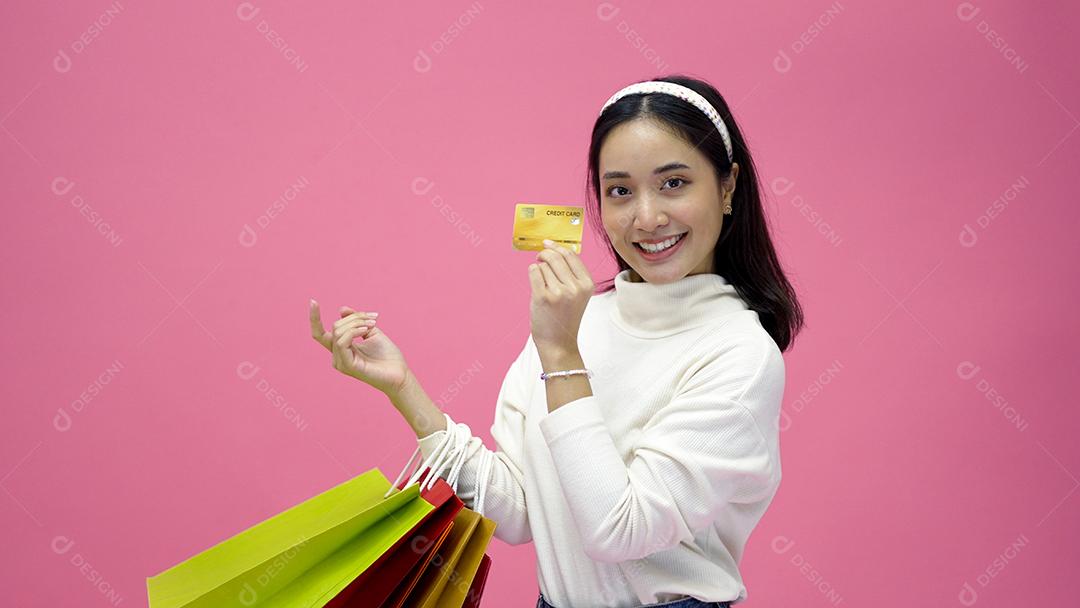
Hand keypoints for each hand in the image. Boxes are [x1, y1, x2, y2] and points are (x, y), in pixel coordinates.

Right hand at [309, 300, 409, 395]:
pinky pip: (342, 342)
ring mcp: (341, 362)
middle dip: (355, 317)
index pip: (320, 334)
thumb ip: (356, 321)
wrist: (400, 374)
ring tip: (373, 324)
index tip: (312, 301)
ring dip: (357, 323)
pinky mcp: (347, 366)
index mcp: (341, 348)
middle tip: (374, 319)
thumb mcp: (370, 331)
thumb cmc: (387, 355)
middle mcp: (337, 356)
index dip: (314, 318)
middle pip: (336, 327)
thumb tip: (341, 309)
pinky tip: (366, 331)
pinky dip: (354, 331)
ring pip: (338, 332)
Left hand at [528, 240, 594, 355]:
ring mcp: (559, 292)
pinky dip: (532, 273)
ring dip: (539, 269)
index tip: (547, 243)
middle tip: (539, 258)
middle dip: (544, 254)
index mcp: (587, 284)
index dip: (557, 247)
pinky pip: (534, 272)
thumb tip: (555, 248)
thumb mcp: (578, 294)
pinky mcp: (543, 297)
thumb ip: (571, 273)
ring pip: (543, 265)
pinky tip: (536, 284)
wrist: (559, 343)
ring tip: (543, 285)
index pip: (571, 255)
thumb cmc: (565, 317)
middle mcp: (575, 287)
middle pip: (555, 257)